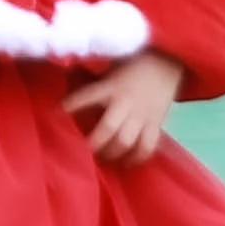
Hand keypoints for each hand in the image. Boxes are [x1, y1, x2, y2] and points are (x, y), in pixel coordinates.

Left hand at [70, 51, 186, 163]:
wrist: (166, 63)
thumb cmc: (134, 65)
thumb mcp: (112, 68)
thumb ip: (96, 82)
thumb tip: (71, 81)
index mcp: (112, 86)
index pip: (88, 96)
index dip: (73, 105)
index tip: (58, 114)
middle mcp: (126, 102)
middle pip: (108, 128)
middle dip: (94, 143)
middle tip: (85, 150)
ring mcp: (142, 115)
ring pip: (127, 141)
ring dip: (113, 153)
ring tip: (104, 158)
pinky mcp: (156, 123)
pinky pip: (148, 146)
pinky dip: (138, 157)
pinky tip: (128, 163)